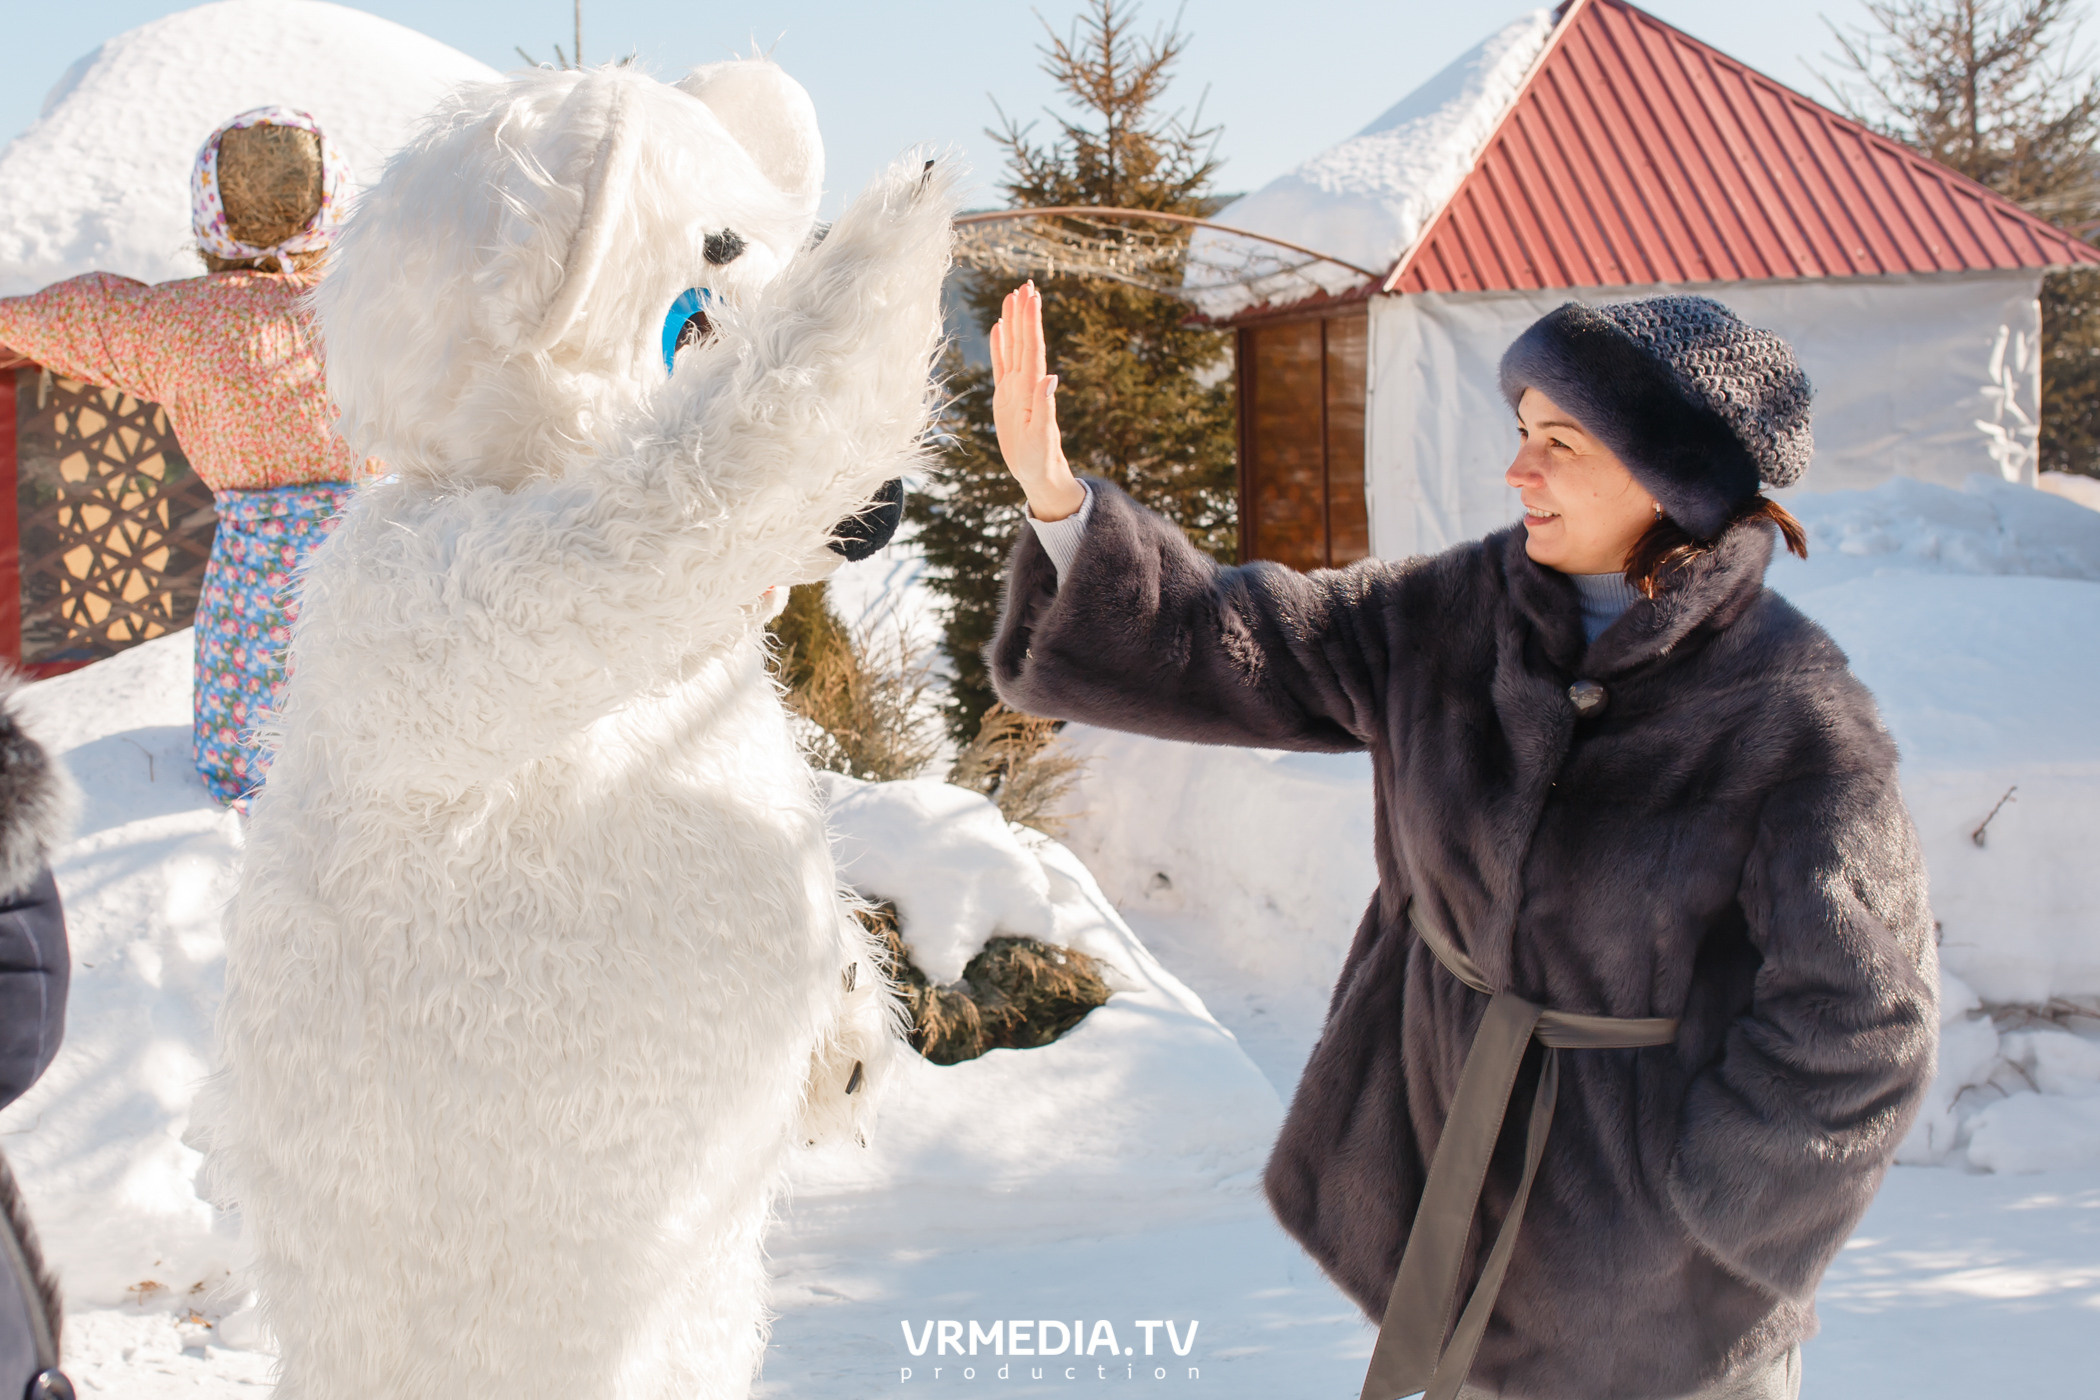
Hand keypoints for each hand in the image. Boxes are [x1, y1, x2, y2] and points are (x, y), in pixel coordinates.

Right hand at [989, 282, 1085, 521]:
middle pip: (1024, 341)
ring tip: (1012, 296)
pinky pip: (1002, 364)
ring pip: (1013, 347)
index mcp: (1032, 389)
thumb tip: (1050, 377)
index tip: (1032, 297)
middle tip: (1025, 285)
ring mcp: (1016, 387)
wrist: (1038, 472)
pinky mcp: (1007, 396)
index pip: (1032, 348)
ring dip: (1013, 322)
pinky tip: (1000, 328)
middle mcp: (1025, 383)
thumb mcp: (1041, 437)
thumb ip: (1045, 407)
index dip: (1031, 323)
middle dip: (1024, 313)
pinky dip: (1001, 345)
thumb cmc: (1040, 459)